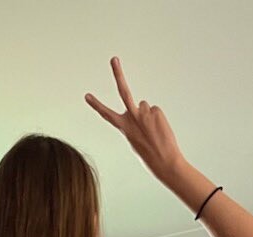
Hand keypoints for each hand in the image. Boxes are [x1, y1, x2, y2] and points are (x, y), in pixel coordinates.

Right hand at [85, 57, 183, 183]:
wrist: (165, 161)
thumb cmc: (150, 154)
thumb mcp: (136, 140)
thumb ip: (134, 124)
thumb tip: (140, 108)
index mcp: (124, 128)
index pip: (107, 115)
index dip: (96, 105)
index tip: (87, 95)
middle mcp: (132, 118)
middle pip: (123, 91)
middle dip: (118, 74)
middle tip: (114, 59)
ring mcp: (144, 114)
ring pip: (144, 106)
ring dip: (148, 116)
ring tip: (153, 131)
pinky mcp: (155, 111)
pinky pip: (154, 110)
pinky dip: (157, 118)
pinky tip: (159, 130)